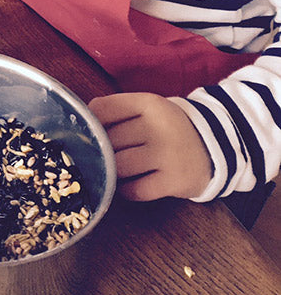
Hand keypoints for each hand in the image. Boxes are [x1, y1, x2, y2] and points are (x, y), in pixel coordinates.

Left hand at [88, 92, 212, 201]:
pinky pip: (135, 190)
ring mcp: (168, 155)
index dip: (92, 122)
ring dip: (114, 171)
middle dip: (105, 150)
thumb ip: (117, 111)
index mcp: (150, 103)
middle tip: (109, 154)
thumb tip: (81, 120)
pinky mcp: (174, 182)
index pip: (105, 109)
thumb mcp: (147, 110)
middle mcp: (159, 127)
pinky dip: (127, 190)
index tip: (91, 131)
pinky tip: (132, 184)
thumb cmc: (167, 129)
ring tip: (120, 169)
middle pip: (110, 141)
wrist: (213, 148)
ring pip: (120, 166)